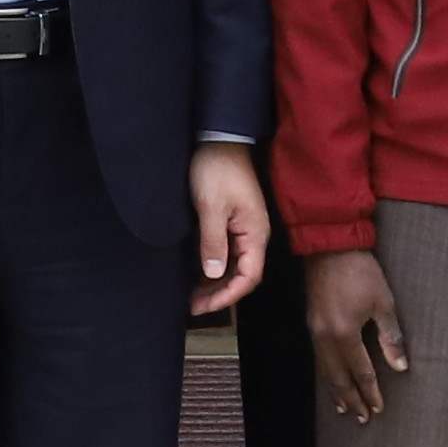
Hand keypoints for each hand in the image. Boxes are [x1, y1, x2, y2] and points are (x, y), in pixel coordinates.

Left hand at [186, 148, 272, 319]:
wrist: (219, 139)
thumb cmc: (216, 170)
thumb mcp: (211, 206)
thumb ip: (213, 241)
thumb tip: (215, 275)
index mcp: (255, 234)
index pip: (249, 277)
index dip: (228, 295)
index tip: (204, 306)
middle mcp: (254, 236)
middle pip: (242, 275)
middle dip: (219, 294)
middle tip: (193, 307)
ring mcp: (244, 230)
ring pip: (234, 266)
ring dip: (216, 284)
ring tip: (192, 297)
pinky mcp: (233, 223)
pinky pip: (227, 254)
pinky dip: (214, 268)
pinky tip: (198, 275)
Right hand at [302, 246, 404, 423]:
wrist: (330, 247)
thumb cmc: (361, 273)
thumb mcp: (383, 303)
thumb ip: (390, 337)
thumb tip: (400, 366)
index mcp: (345, 334)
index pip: (361, 371)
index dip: (371, 391)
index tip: (378, 408)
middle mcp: (326, 337)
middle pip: (339, 377)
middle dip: (351, 398)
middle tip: (362, 418)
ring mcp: (315, 331)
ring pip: (325, 369)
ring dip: (336, 390)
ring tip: (344, 407)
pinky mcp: (311, 323)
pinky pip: (319, 357)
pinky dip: (326, 373)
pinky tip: (331, 378)